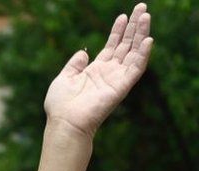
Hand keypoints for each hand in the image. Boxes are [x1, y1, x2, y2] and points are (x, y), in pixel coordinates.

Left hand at [44, 3, 152, 137]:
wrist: (64, 122)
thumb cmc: (60, 105)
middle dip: (134, 27)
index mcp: (96, 70)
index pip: (112, 46)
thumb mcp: (64, 78)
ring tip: (145, 17)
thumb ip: (74, 64)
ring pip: (134, 52)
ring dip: (141, 34)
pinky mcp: (121, 87)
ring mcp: (116, 79)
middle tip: (142, 8)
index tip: (122, 16)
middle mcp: (109, 73)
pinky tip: (148, 40)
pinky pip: (136, 68)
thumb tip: (83, 52)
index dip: (118, 31)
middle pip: (126, 45)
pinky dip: (143, 54)